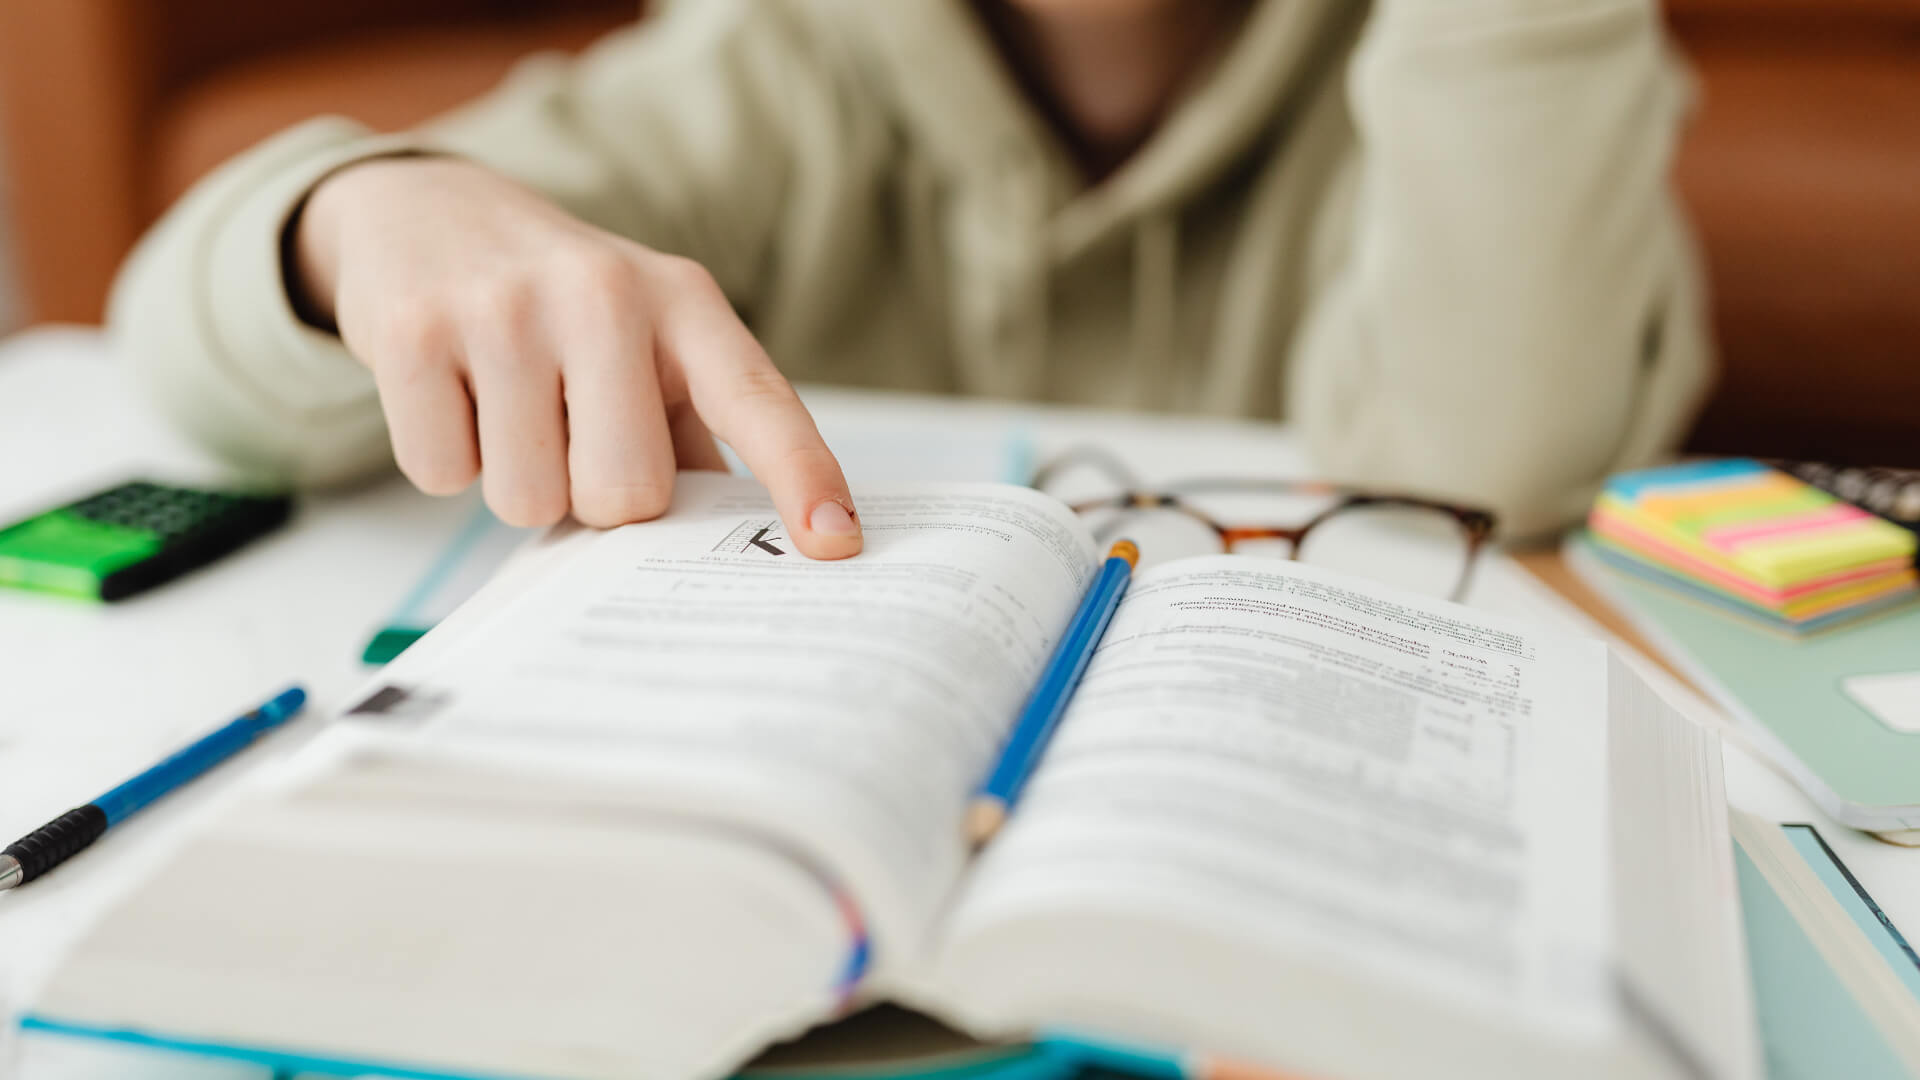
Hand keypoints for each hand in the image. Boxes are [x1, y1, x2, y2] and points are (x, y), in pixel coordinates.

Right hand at [290, 156, 860, 556]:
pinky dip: (446, 458)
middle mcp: (602, 292)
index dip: (801, 474)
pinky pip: (442, 475)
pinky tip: (453, 394)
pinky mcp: (412, 331)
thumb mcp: (646, 342)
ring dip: (517, 481)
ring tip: (509, 408)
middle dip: (597, 497)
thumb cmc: (560, 308)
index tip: (835, 541)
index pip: (756, 399)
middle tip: (574, 438)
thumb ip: (693, 435)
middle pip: (626, 493)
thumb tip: (734, 547)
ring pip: (528, 500)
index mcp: (683, 303)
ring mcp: (503, 307)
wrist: (425, 212)